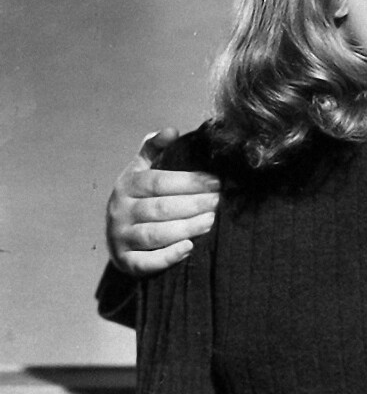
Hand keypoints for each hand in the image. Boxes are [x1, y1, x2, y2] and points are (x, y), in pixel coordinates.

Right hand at [106, 128, 219, 274]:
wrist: (120, 239)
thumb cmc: (140, 200)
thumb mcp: (141, 172)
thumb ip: (155, 150)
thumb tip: (171, 130)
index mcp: (126, 186)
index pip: (159, 182)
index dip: (189, 181)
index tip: (216, 181)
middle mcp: (119, 211)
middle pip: (160, 208)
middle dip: (194, 204)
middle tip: (219, 202)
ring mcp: (120, 238)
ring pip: (155, 234)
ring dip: (186, 227)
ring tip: (211, 221)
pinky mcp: (126, 262)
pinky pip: (146, 262)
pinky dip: (168, 256)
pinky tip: (190, 247)